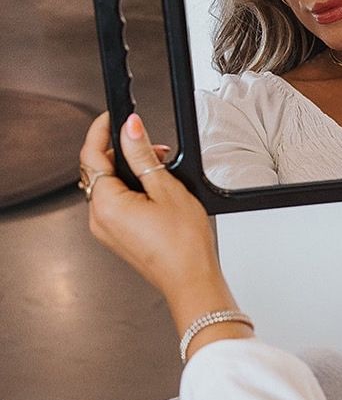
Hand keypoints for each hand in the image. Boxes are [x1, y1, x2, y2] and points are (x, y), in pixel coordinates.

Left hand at [81, 112, 233, 315]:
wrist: (192, 282)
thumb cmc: (184, 247)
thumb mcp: (166, 189)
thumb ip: (142, 155)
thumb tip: (130, 129)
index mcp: (106, 204)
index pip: (91, 153)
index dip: (102, 130)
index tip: (113, 116)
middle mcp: (99, 219)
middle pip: (99, 170)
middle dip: (122, 152)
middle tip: (151, 147)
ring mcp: (107, 231)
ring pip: (109, 188)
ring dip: (130, 172)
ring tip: (160, 171)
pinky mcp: (118, 238)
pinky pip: (117, 206)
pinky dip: (132, 192)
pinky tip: (156, 192)